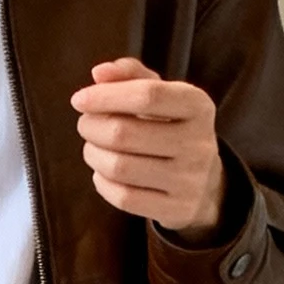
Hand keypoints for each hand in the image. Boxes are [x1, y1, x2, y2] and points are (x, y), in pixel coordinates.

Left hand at [71, 57, 224, 235]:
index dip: (106, 96)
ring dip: (94, 155)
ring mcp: (189, 181)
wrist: (205, 184)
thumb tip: (99, 73)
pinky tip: (103, 173)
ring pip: (119, 167)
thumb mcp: (162, 95)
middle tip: (85, 125)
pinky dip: (103, 183)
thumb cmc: (172, 128)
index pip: (147, 95)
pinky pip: (124, 197)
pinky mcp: (177, 209)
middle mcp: (198, 143)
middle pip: (124, 133)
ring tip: (93, 148)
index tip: (79, 100)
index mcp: (198, 105)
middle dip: (92, 127)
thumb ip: (131, 76)